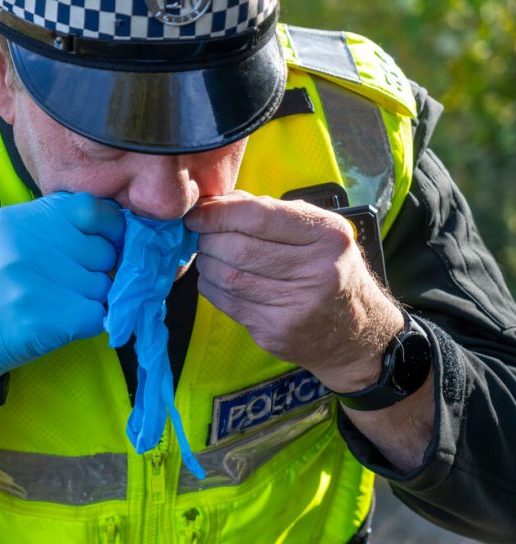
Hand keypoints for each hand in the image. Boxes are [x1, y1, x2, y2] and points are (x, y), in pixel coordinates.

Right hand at [0, 192, 123, 410]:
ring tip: (58, 304)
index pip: (89, 209)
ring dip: (91, 299)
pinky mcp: (44, 320)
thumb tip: (107, 229)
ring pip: (103, 287)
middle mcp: (26, 246)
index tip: (109, 242)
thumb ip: (48, 227)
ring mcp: (35, 283)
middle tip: (71, 284)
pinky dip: (88, 322)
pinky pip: (97, 316)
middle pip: (102, 252)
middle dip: (97, 270)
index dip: (109, 228)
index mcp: (19, 220)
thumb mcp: (3, 239)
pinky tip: (61, 322)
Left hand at [185, 191, 403, 392]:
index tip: (197, 213)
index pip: (260, 217)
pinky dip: (210, 285)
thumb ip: (268, 212)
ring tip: (209, 255)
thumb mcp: (315, 232)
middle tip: (202, 235)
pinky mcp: (276, 332)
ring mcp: (297, 306)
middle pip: (239, 249)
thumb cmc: (327, 269)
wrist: (353, 330)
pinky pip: (226, 302)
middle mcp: (318, 271)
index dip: (219, 213)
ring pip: (228, 277)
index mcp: (328, 236)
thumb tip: (214, 204)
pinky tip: (216, 278)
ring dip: (206, 262)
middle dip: (209, 239)